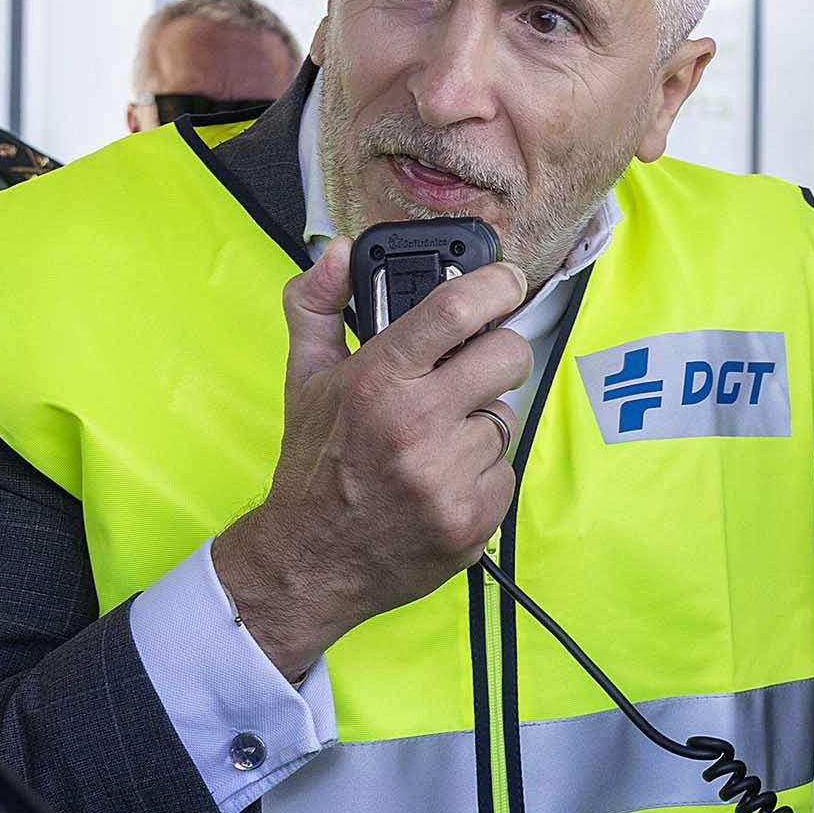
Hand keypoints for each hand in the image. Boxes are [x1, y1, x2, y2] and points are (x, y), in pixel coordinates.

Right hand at [210, 239, 532, 678]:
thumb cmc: (315, 464)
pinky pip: (506, 473)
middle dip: (496, 358)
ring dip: (481, 426)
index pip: (456, 311)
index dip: (494, 285)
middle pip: (507, 357)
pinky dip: (483, 476)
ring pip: (506, 419)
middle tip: (471, 374)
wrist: (313, 560)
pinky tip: (445, 482)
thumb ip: (319, 306)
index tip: (507, 282)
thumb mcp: (305, 379)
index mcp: (377, 381)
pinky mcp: (472, 520)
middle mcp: (415, 425)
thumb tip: (341, 252)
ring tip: (437, 443)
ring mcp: (446, 477)